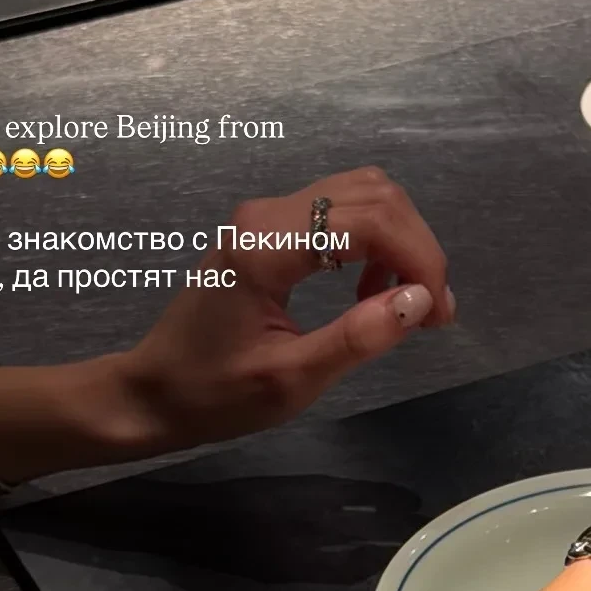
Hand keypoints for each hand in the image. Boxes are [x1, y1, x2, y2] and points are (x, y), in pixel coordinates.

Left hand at [116, 168, 453, 451]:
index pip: (370, 220)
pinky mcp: (270, 230)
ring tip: (408, 304)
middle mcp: (267, 215)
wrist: (153, 392)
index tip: (438, 313)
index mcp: (267, 247)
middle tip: (432, 313)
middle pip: (373, 196)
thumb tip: (420, 301)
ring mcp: (266, 217)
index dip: (419, 257)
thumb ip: (356, 339)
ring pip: (361, 198)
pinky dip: (374, 246)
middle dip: (417, 248)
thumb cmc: (214, 394)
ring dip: (400, 243)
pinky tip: (371, 294)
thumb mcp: (291, 380)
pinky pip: (340, 215)